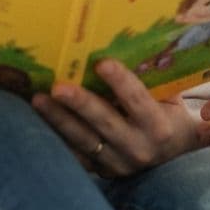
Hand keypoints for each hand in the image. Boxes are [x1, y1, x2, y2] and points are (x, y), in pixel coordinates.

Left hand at [32, 58, 200, 177]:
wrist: (173, 155)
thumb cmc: (170, 114)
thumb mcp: (172, 97)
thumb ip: (161, 78)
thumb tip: (140, 39)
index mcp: (159, 127)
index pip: (138, 100)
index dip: (121, 82)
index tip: (102, 63)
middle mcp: (138, 148)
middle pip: (105, 122)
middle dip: (80, 104)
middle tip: (57, 87)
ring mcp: (117, 162)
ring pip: (84, 140)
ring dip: (59, 119)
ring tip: (38, 100)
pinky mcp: (100, 170)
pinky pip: (74, 155)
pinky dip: (55, 138)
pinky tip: (36, 121)